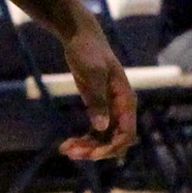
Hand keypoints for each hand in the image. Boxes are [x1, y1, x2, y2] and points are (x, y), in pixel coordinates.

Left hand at [56, 12, 136, 162]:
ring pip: (104, 139)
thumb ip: (98, 101)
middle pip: (115, 140)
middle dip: (96, 150)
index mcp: (126, 102)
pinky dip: (83, 140)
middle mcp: (121, 109)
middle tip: (72, 153)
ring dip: (87, 148)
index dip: (112, 147)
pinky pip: (95, 132)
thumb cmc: (88, 52)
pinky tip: (66, 144)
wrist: (81, 38)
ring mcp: (110, 110)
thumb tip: (102, 127)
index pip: (126, 134)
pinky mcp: (98, 108)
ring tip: (65, 150)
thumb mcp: (92, 74)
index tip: (92, 154)